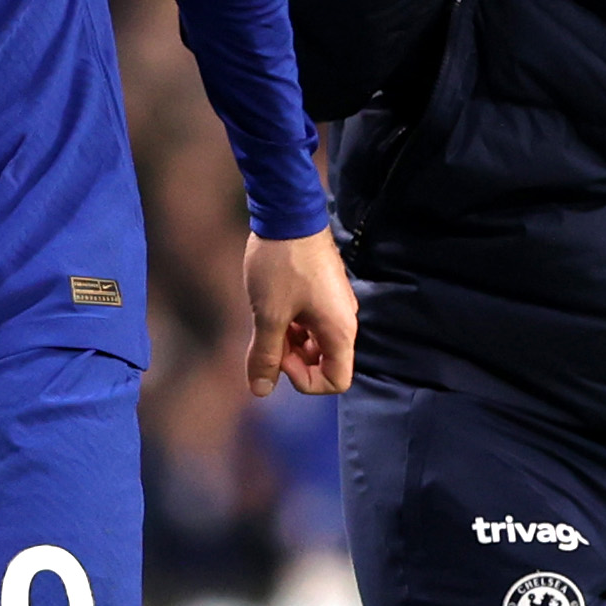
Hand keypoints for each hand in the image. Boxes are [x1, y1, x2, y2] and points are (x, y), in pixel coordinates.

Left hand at [243, 231, 356, 397]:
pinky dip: (292, 325)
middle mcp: (345, 321)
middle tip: (267, 338)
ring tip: (266, 319)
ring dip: (290, 342)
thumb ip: (266, 356)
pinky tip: (272, 306)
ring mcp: (336, 305)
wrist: (289, 213)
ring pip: (315, 343)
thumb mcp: (268, 315)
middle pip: (325, 363)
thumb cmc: (281, 265)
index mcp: (339, 331)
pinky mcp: (325, 291)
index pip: (336, 381)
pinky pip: (312, 323)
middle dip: (293, 360)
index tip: (280, 354)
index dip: (303, 380)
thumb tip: (260, 391)